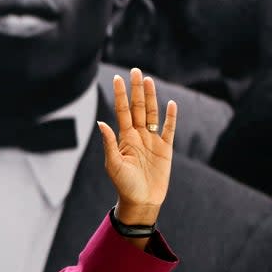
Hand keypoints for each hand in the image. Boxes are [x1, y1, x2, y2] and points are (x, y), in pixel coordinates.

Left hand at [96, 68, 176, 225]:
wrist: (141, 200)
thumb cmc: (123, 184)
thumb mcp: (113, 163)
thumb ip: (109, 143)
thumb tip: (101, 122)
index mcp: (124, 137)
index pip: (122, 110)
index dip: (120, 95)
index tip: (117, 78)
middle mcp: (138, 135)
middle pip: (138, 107)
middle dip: (136, 89)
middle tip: (135, 71)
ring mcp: (153, 140)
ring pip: (153, 114)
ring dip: (152, 97)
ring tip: (149, 80)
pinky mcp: (166, 149)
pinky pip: (169, 130)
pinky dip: (171, 117)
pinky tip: (171, 104)